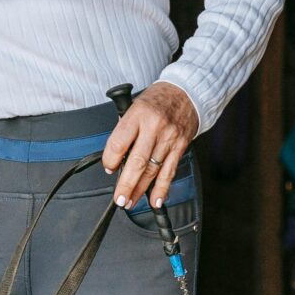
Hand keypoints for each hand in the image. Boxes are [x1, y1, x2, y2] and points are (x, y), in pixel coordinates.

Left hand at [102, 81, 199, 209]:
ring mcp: (169, 138)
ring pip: (153, 170)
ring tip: (131, 202)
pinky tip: (155, 199)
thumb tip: (115, 158)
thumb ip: (125, 130)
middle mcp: (154, 127)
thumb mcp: (134, 106)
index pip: (119, 142)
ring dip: (141, 189)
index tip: (108, 169)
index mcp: (137, 115)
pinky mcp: (180, 146)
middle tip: (119, 199)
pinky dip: (162, 188)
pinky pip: (170, 171)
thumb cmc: (157, 100)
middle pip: (137, 161)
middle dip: (126, 184)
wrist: (186, 93)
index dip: (110, 160)